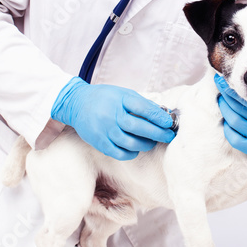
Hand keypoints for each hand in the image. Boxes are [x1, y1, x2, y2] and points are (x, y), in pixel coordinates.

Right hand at [51, 77, 175, 159]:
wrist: (77, 103)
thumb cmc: (105, 98)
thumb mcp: (123, 94)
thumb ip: (141, 103)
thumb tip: (162, 114)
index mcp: (119, 100)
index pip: (143, 109)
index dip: (158, 116)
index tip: (169, 122)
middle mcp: (111, 115)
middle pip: (139, 128)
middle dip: (158, 133)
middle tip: (168, 136)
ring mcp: (104, 130)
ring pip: (131, 143)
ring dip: (146, 144)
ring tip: (153, 142)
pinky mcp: (99, 143)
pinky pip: (120, 153)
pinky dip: (132, 153)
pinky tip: (136, 149)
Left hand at [215, 46, 246, 166]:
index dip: (234, 89)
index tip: (225, 79)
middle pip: (239, 109)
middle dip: (227, 96)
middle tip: (219, 85)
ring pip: (235, 123)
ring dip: (226, 110)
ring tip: (222, 99)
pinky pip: (236, 140)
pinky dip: (228, 129)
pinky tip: (228, 119)